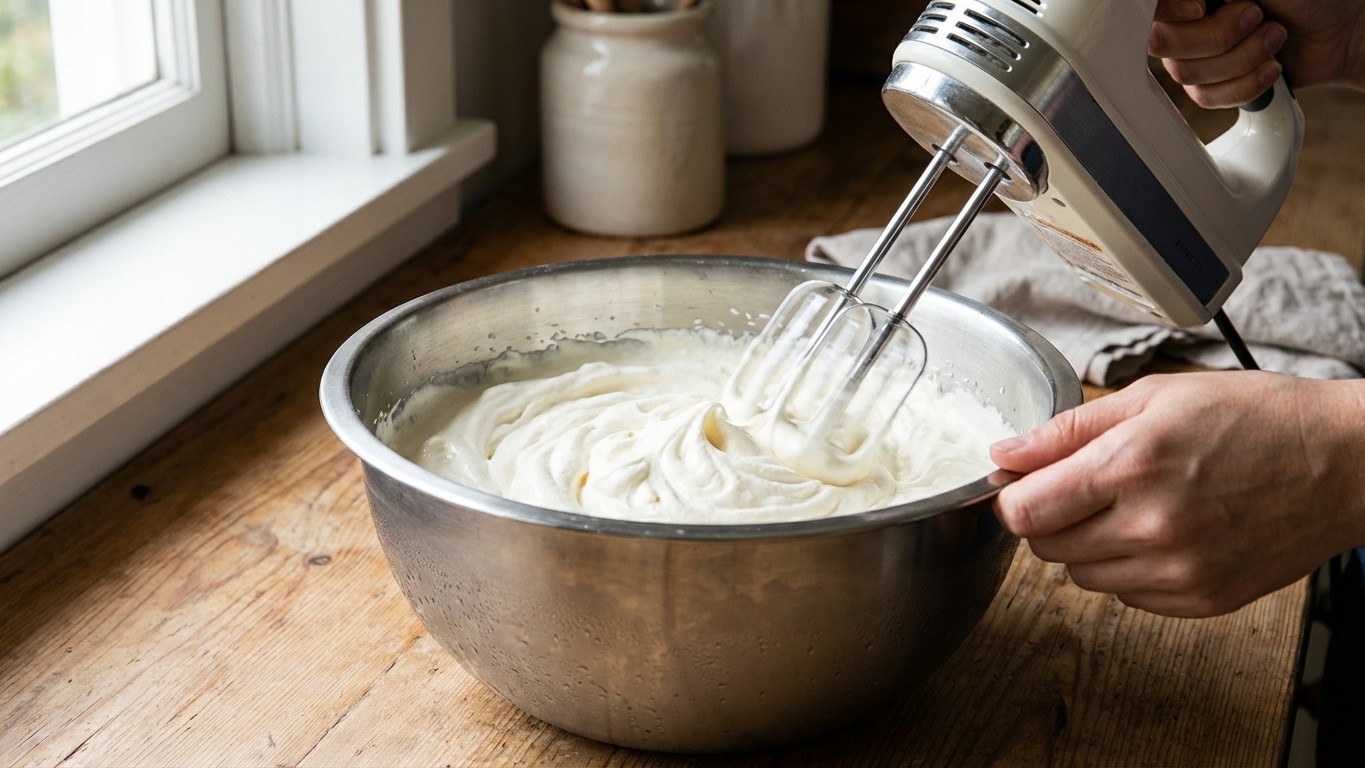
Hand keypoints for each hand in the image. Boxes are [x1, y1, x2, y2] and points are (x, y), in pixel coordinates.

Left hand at [991, 371, 1364, 617]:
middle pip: (1044, 548)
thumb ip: (1067, 429)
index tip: (1022, 484)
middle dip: (1048, 518)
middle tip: (1081, 488)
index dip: (1012, 497)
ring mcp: (1179, 571)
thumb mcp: (1154, 397)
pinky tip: (1160, 532)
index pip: (1024, 512)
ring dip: (1086, 546)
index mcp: (1131, 466)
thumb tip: (1004, 454)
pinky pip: (1126, 597)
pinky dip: (1127, 569)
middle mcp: (1151, 526)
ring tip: (1129, 506)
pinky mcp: (1202, 601)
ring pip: (1080, 577)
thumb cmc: (1255, 417)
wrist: (1344, 463)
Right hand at [1149, 0, 1364, 107]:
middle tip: (1256, 17)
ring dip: (1243, 59)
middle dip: (1220, 37)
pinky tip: (1269, 68)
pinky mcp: (1213, 84)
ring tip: (1274, 39)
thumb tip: (1183, 1)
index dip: (1169, 13)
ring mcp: (1197, 54)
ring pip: (1188, 75)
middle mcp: (1187, 21)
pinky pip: (1206, 98)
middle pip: (1164, 45)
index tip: (1201, 7)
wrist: (1341, 30)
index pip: (1150, 9)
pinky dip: (1246, 85)